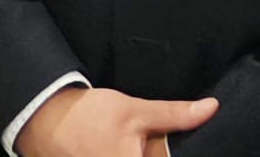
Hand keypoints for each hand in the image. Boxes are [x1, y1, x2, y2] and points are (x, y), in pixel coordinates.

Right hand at [14, 86, 216, 156]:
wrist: (47, 122)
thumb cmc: (92, 117)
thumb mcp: (134, 111)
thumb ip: (174, 115)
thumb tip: (212, 108)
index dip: (170, 153)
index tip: (173, 143)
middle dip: (159, 151)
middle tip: (148, 140)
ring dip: (149, 151)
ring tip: (141, 142)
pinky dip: (138, 153)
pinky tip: (131, 148)